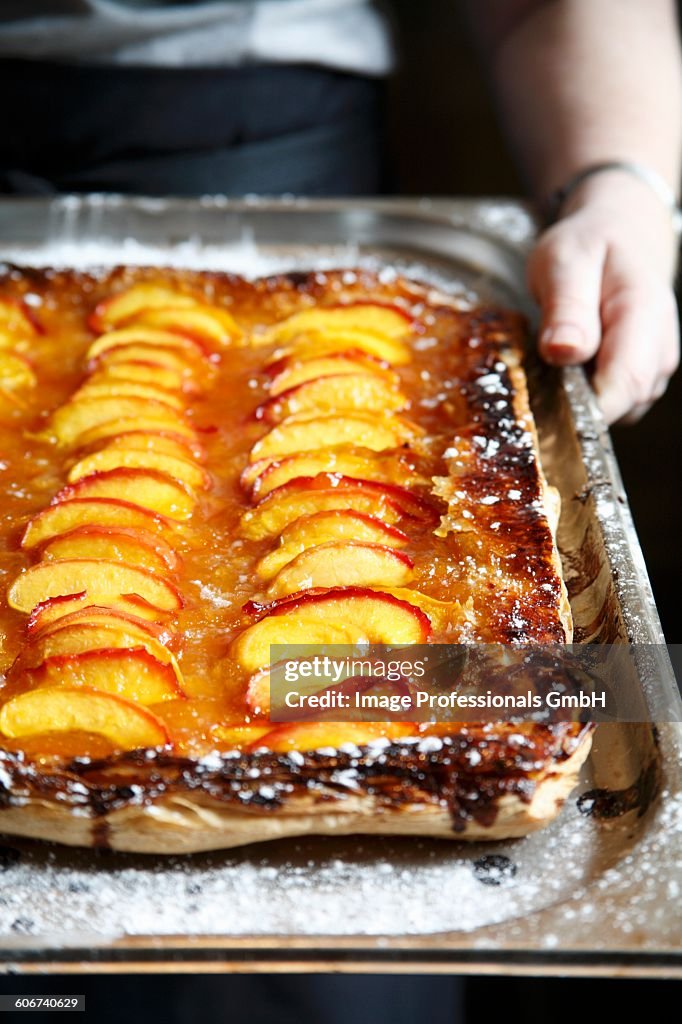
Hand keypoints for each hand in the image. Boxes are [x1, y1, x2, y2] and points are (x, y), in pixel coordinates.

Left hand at [527, 172, 679, 422]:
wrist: (621, 237)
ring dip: (583, 402)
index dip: (586, 407)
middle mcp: (660, 348)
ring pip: (620, 410)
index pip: (625, 382)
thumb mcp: (564, 262)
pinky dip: (589, 398)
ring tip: (554, 367)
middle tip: (538, 380)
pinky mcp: (644, 378)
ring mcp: (656, 367)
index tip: (544, 407)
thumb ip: (566, 307)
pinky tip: (569, 372)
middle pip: (623, 403)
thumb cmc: (588, 247)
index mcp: (643, 314)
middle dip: (579, 406)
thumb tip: (563, 352)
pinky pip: (616, 404)